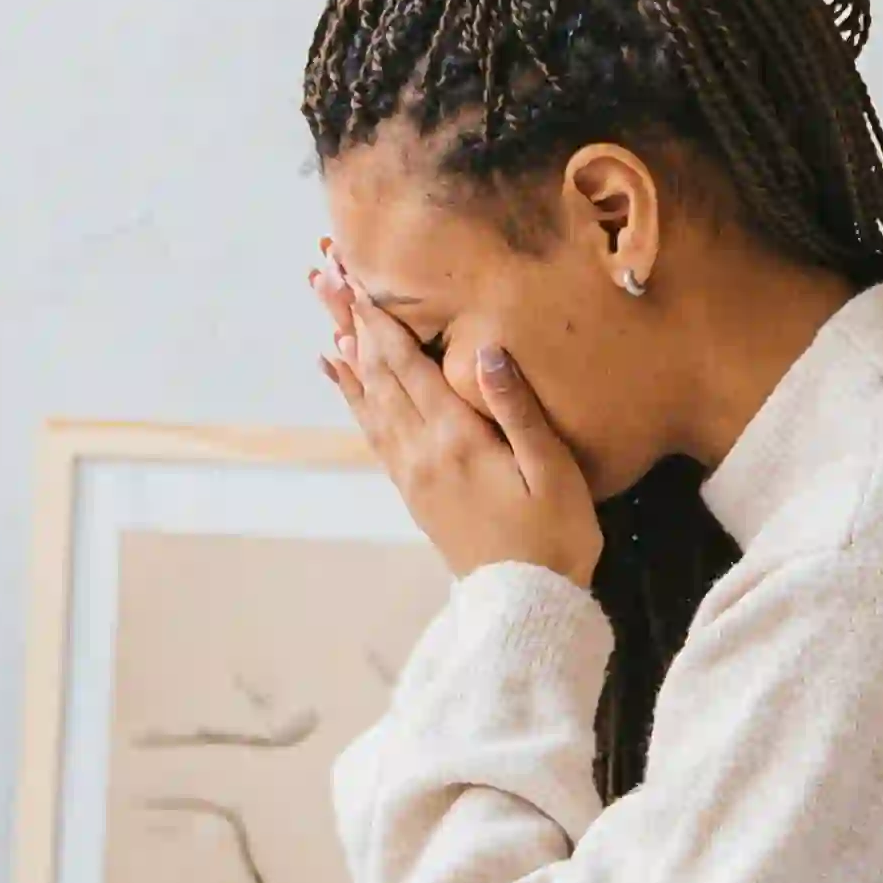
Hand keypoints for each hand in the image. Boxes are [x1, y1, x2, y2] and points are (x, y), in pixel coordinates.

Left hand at [312, 258, 600, 583]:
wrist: (526, 604)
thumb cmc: (555, 537)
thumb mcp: (552, 471)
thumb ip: (518, 409)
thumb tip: (487, 350)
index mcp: (458, 440)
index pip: (410, 367)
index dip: (382, 322)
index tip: (357, 280)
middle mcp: (423, 452)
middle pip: (379, 376)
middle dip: (355, 325)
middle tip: (328, 278)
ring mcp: (413, 474)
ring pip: (369, 402)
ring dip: (348, 356)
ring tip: (326, 316)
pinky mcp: (413, 492)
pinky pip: (372, 432)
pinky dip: (353, 398)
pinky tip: (342, 377)